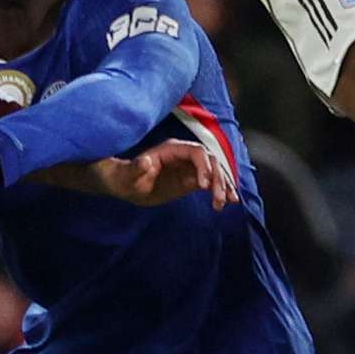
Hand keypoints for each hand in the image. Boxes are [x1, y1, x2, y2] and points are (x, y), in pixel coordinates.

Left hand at [94, 139, 235, 208]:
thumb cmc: (125, 177)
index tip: (202, 186)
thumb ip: (136, 167)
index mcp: (172, 149)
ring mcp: (190, 167)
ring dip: (223, 186)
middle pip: (211, 162)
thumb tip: (145, 161)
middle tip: (218, 199)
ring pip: (215, 172)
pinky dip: (222, 190)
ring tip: (226, 203)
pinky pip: (211, 183)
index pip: (197, 152)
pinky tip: (229, 201)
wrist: (125, 185)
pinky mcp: (191, 179)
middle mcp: (185, 155)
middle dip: (218, 179)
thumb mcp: (128, 174)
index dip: (203, 167)